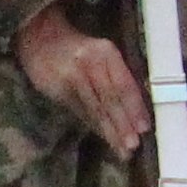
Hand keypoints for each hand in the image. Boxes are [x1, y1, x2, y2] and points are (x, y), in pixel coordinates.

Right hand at [15, 5, 143, 154]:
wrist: (41, 37)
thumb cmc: (81, 47)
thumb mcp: (103, 53)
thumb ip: (118, 74)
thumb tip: (139, 107)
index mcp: (106, 51)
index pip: (123, 83)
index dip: (134, 107)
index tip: (144, 128)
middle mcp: (89, 63)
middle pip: (109, 99)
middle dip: (122, 125)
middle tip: (132, 146)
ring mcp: (71, 77)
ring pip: (94, 109)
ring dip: (108, 131)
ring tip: (121, 150)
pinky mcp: (56, 90)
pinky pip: (80, 111)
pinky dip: (94, 126)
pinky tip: (104, 137)